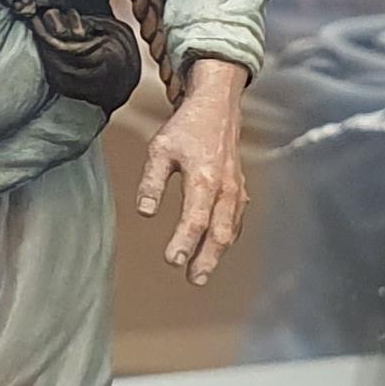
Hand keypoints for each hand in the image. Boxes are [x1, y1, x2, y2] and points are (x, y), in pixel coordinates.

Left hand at [135, 56, 251, 287]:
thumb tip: (145, 212)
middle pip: (219, 231)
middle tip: (194, 279)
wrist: (217, 107)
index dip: (185, 242)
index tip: (172, 260)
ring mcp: (236, 189)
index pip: (195, 218)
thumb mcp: (160, 149)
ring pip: (230, 228)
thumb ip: (152, 182)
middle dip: (207, 258)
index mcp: (204, 177)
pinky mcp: (239, 190)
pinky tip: (218, 249)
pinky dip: (228, 237)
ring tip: (202, 272)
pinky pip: (236, 219)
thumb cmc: (187, 127)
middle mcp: (225, 187)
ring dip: (217, 253)